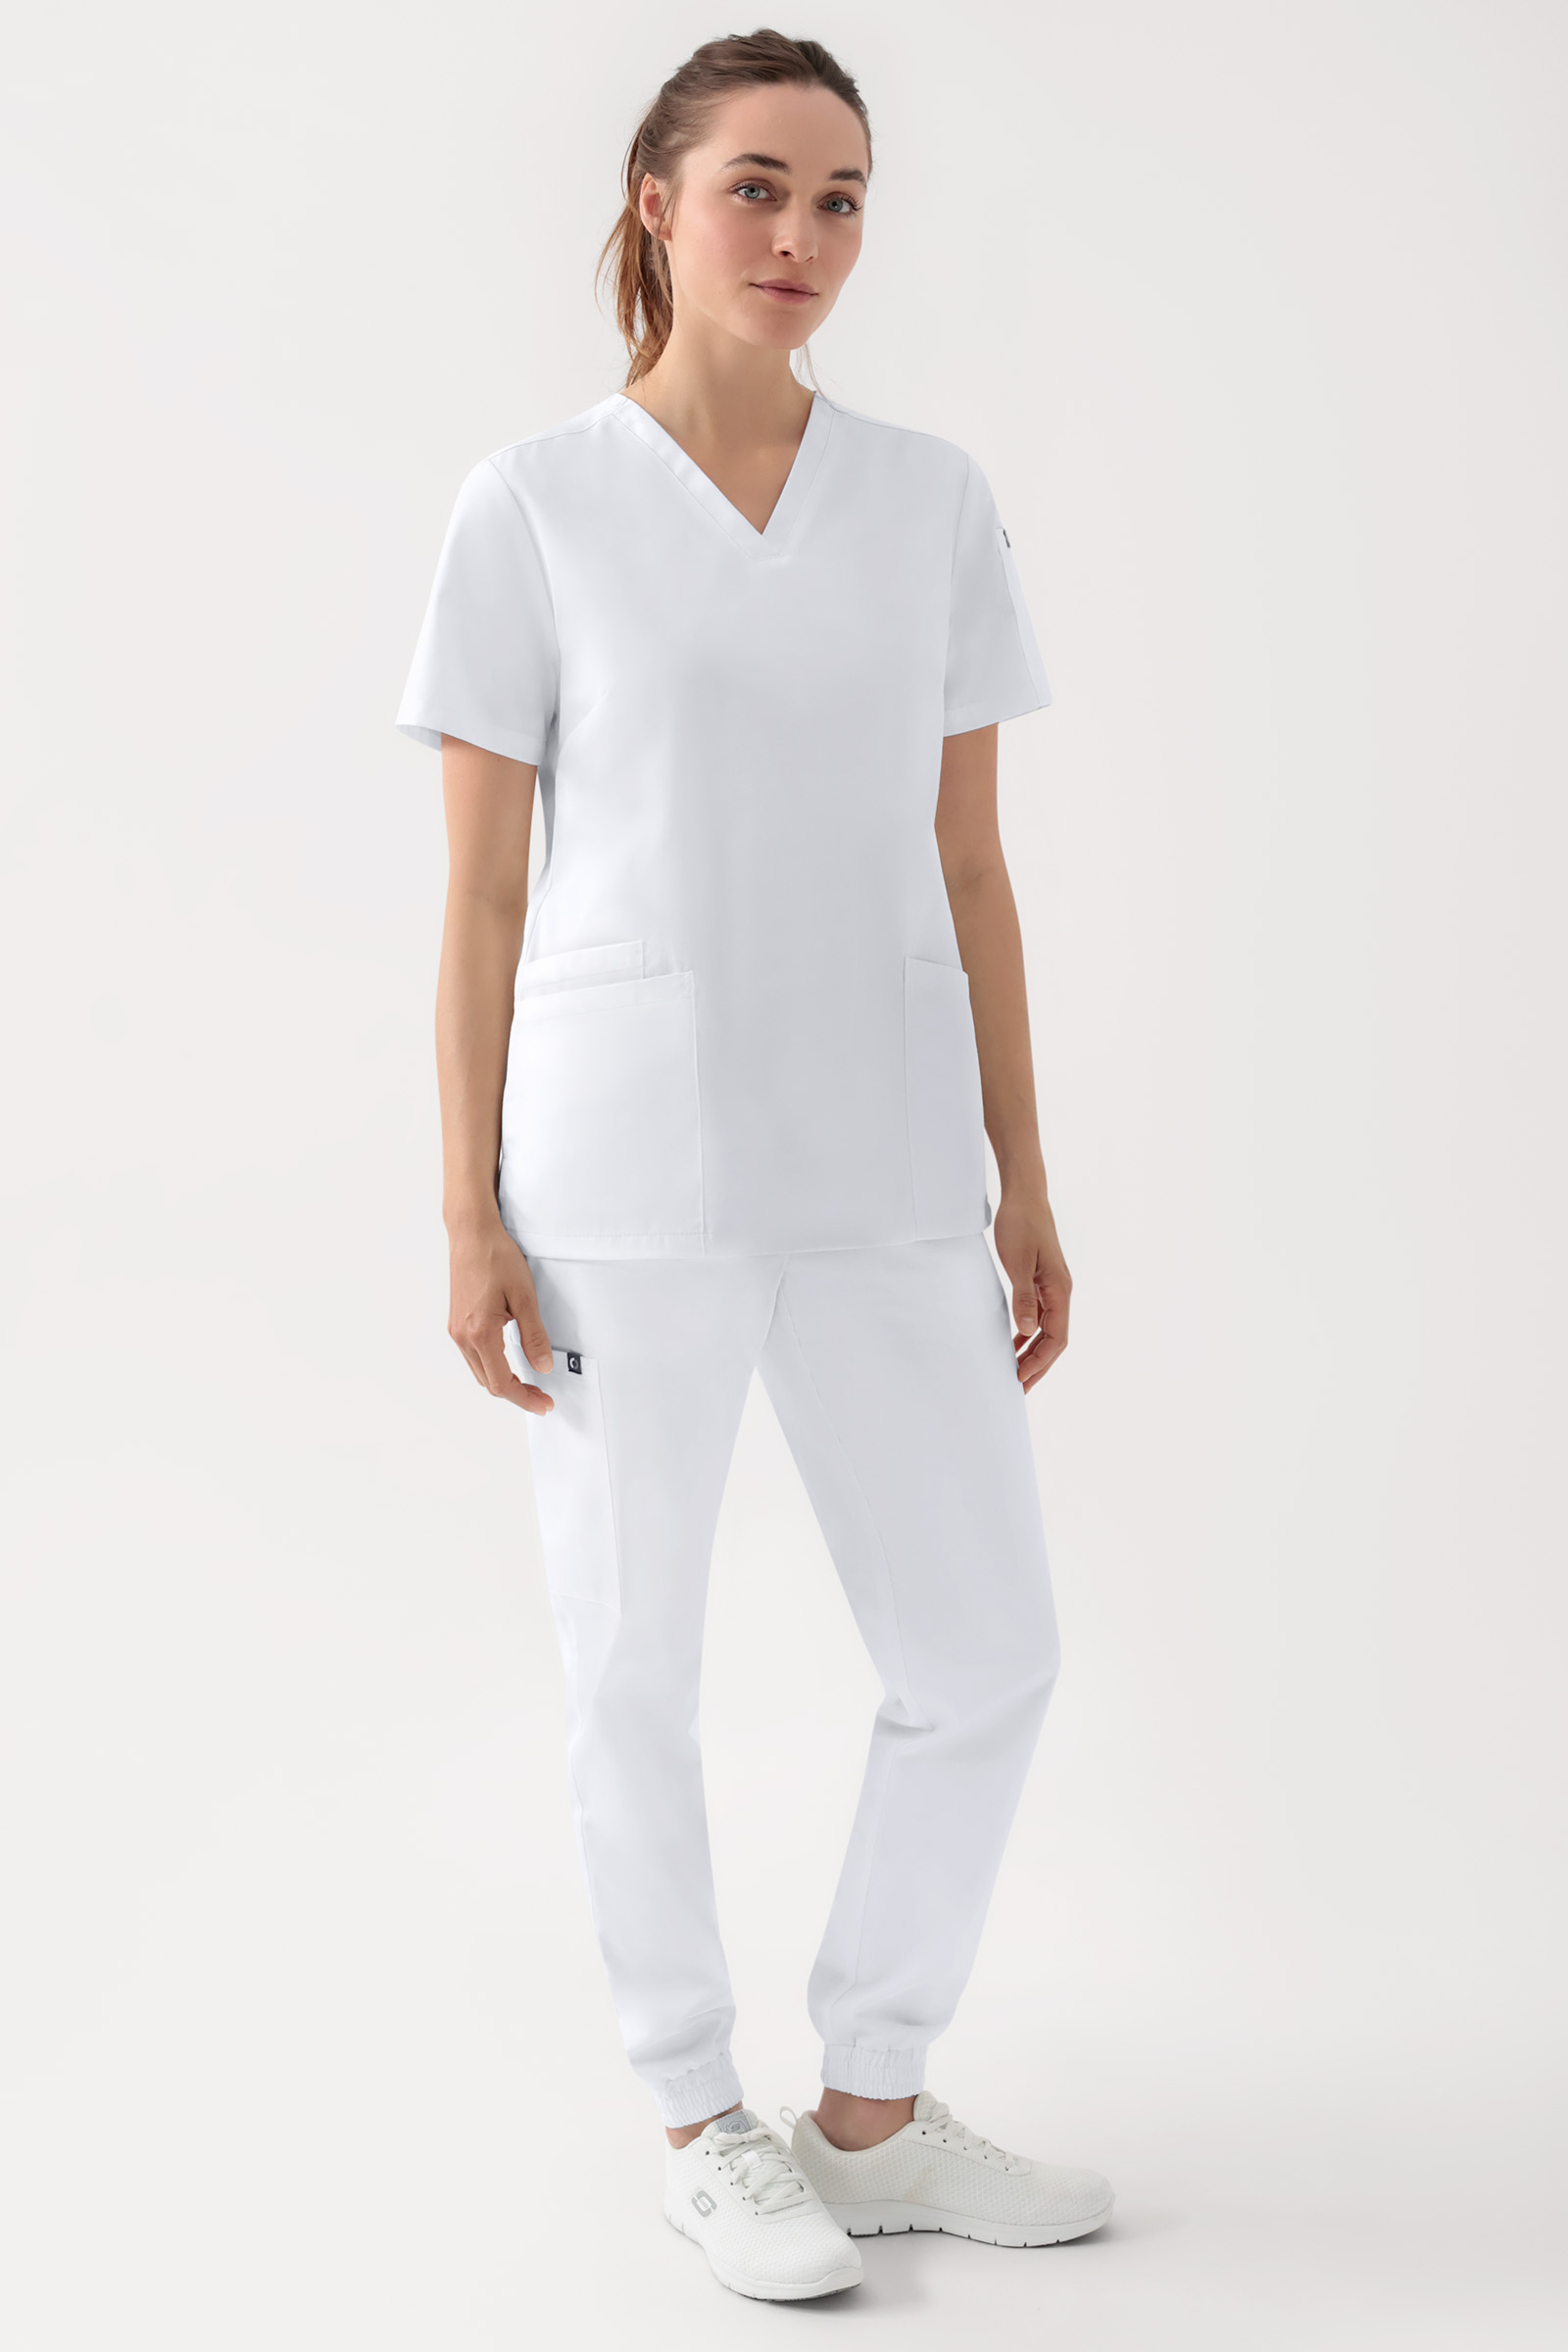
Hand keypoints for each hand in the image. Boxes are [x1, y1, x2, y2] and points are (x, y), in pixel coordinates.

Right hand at [446, 1216, 555, 1411]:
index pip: (501, 1382)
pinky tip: (508, 1362)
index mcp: (479, 1332)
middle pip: (488, 1382)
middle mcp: (463, 1336)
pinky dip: (492, 1367)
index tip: (543, 1404)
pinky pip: (473, 1356)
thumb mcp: (525, 1297)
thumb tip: (542, 1367)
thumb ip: (534, 1336)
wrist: (472, 1234)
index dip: (524, 1398)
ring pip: (480, 1371)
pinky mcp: (456, 1323)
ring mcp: (456, 1330)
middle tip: (541, 1397)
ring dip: (503, 1382)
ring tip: (528, 1383)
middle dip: (516, 1394)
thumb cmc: (496, 1257)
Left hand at [992, 1183, 1070, 1394]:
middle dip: (1038, 1366)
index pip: (1056, 1337)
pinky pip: (1040, 1318)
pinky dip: (1028, 1335)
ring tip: (1016, 1373)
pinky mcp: (1042, 1282)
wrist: (1024, 1196)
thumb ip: (1024, 1297)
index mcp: (1060, 1289)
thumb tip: (1028, 1331)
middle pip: (1055, 1340)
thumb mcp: (1018, 1262)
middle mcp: (1061, 1292)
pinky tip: (1014, 1344)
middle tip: (1019, 1388)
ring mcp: (1053, 1288)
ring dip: (1033, 1353)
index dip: (1040, 1361)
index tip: (1021, 1378)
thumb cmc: (1021, 1224)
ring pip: (1047, 1331)